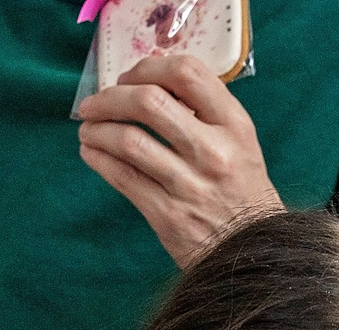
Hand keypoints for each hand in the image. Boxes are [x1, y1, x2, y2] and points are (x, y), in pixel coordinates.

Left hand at [75, 55, 283, 265]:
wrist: (252, 252)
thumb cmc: (241, 191)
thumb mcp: (239, 143)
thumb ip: (204, 113)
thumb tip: (149, 85)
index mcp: (234, 124)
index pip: (187, 73)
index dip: (149, 67)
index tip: (130, 78)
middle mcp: (213, 150)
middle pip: (150, 102)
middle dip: (111, 97)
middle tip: (94, 104)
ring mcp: (188, 184)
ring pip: (129, 140)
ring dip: (97, 129)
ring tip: (87, 129)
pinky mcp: (166, 215)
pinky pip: (122, 177)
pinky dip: (98, 158)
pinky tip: (91, 151)